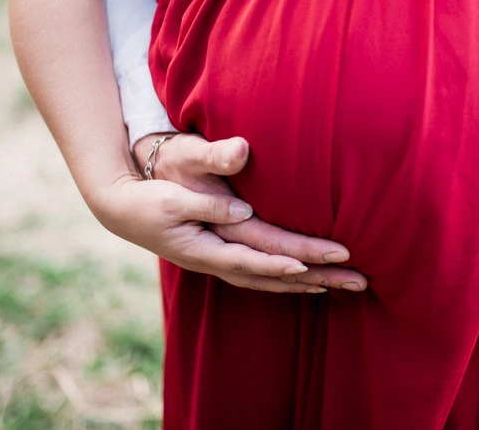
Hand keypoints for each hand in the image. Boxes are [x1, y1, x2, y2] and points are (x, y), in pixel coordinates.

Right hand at [127, 133, 366, 291]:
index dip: (279, 264)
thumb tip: (242, 208)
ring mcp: (218, 260)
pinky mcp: (221, 253)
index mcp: (204, 248)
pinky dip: (287, 278)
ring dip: (307, 283)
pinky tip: (308, 278)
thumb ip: (207, 201)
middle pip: (270, 277)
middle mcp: (215, 260)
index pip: (250, 259)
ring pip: (269, 279)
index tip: (310, 265)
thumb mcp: (173, 193)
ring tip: (344, 285)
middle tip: (357, 280)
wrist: (121, 206)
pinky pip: (261, 273)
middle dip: (314, 279)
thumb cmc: (148, 196)